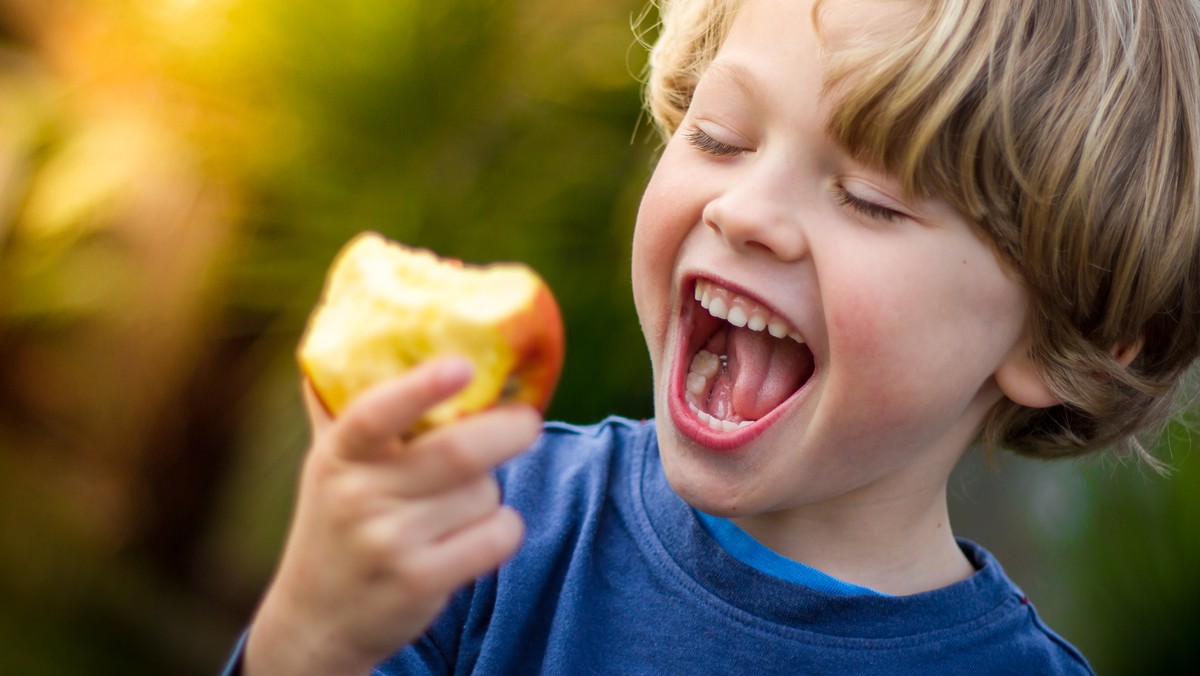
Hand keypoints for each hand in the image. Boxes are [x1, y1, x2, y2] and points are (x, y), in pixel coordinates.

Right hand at [243, 357, 539, 675]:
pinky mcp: (419, 583)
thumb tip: (355, 321)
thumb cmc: (336, 520)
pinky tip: (484, 532)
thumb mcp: (329, 463)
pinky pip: (496, 537)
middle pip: (457, 452)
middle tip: (527, 421)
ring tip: (466, 499)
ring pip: (483, 494)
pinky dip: (505, 529)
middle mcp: (359, 497)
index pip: (374, 414)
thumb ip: (347, 404)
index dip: (420, 387)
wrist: (315, 621)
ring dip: (492, 490)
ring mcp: (389, 544)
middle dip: (507, 430)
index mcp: (339, 455)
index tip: (460, 365)